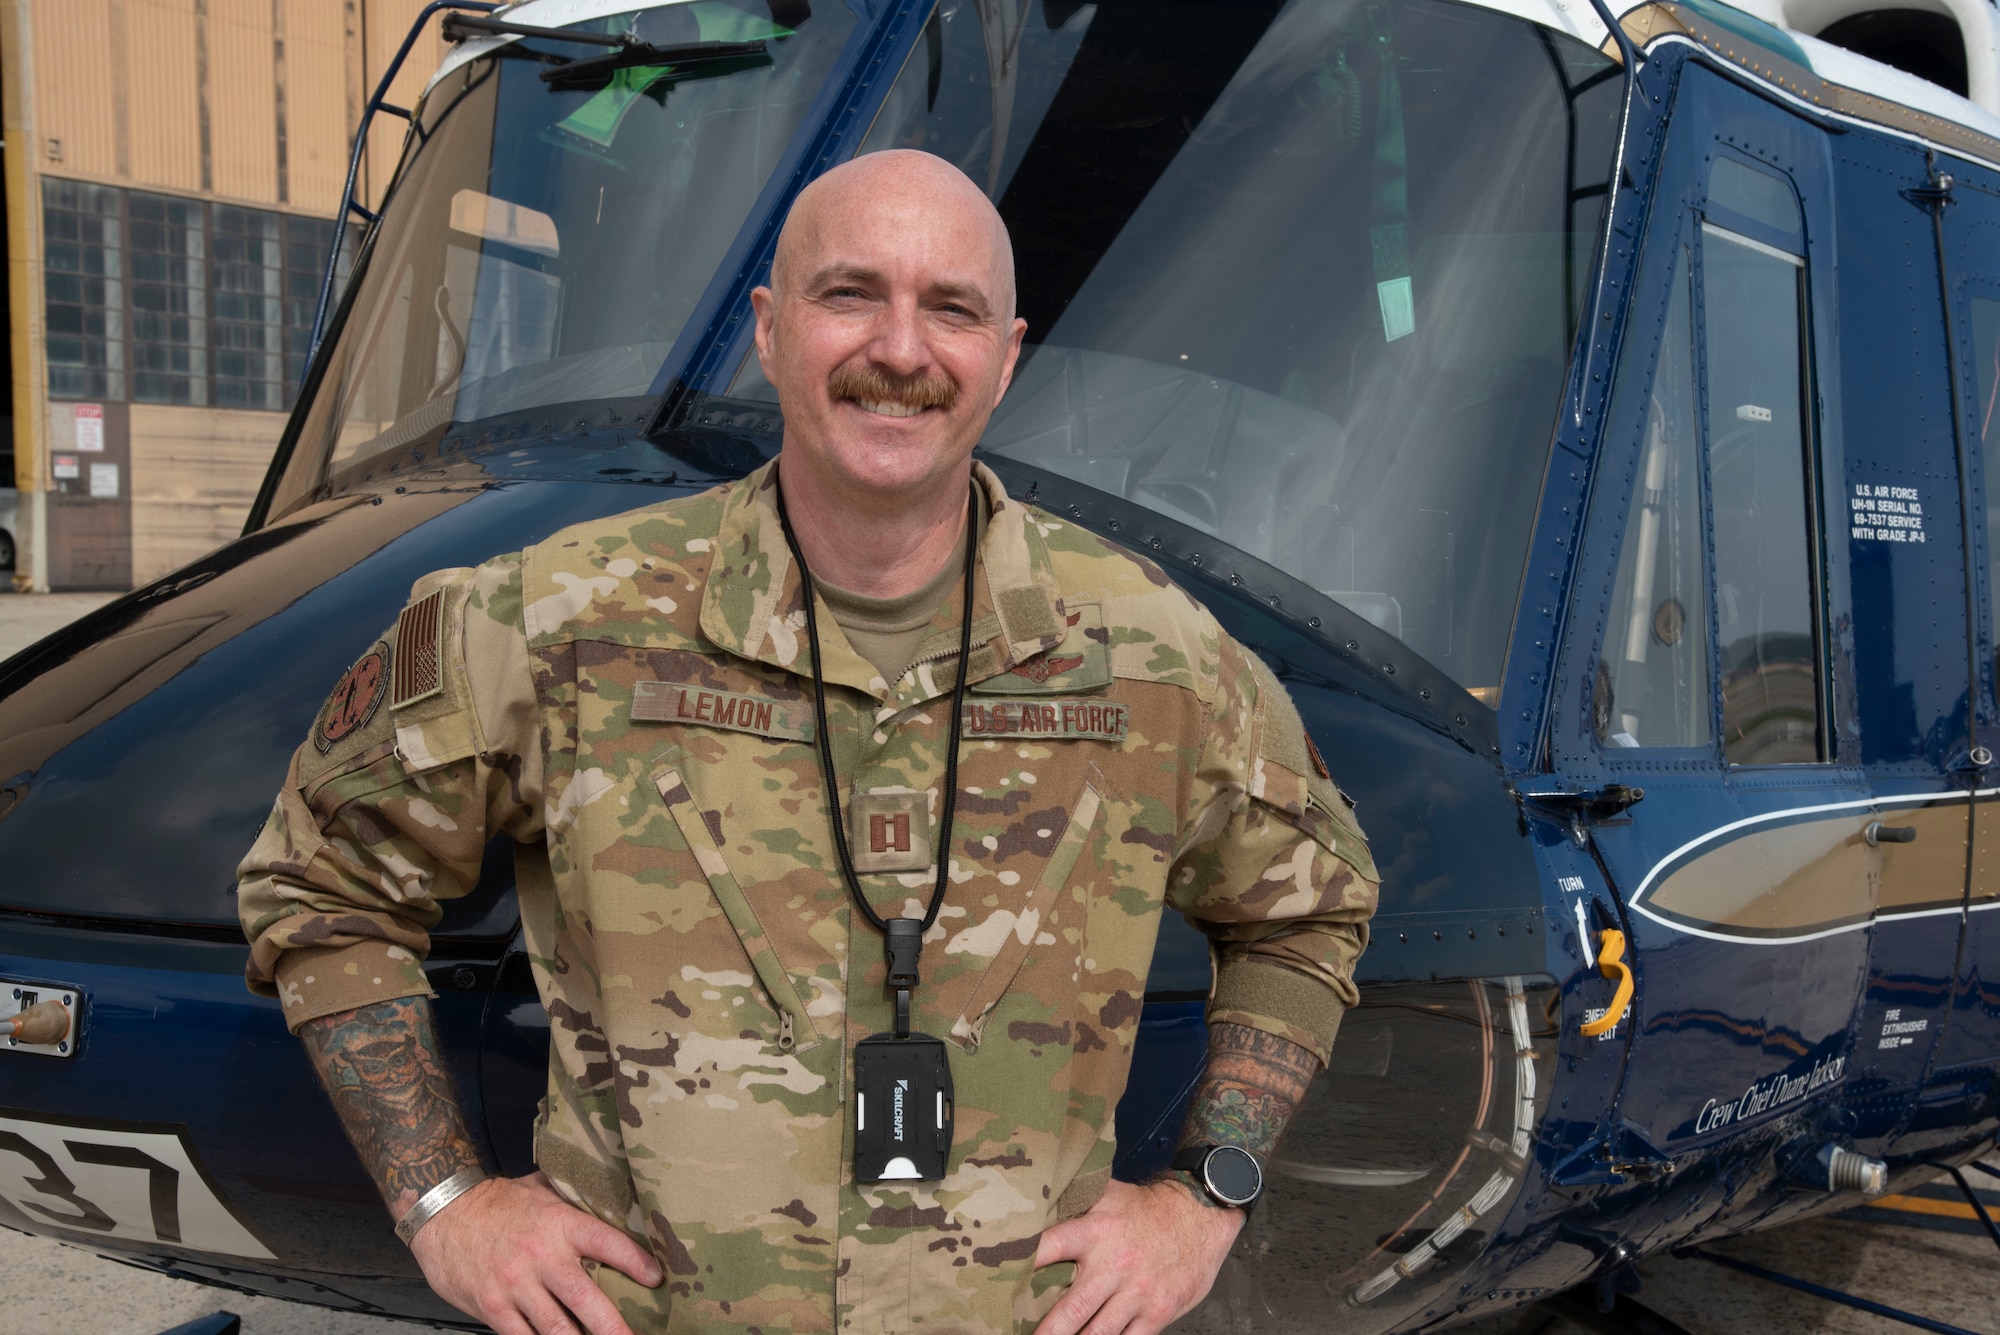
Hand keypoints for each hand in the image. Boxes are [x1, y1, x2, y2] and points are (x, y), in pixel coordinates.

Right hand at [409, 1170, 663, 1334]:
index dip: (634, 1261)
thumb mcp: (540, 1189)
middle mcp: (541, 1256)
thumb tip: (612, 1196)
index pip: (606, 1242)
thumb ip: (574, 1200)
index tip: (656, 1278)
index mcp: (559, 1223)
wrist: (442, 1211)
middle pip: (585, 1299)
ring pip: (556, 1328)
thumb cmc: (497, 1201)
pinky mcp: (492, 1306)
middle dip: (613, 1326)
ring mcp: (515, 1285)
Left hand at [1030, 1176, 1242, 1334]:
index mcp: (1094, 1232)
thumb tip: (1032, 1197)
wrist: (1202, 1215)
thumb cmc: (1149, 1208)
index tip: (992, 1281)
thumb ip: (1073, 1201)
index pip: (1047, 1248)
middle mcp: (1113, 1265)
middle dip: (1043, 1333)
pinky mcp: (1158, 1313)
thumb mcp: (1108, 1195)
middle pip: (1069, 1310)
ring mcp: (1137, 1293)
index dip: (1019, 1264)